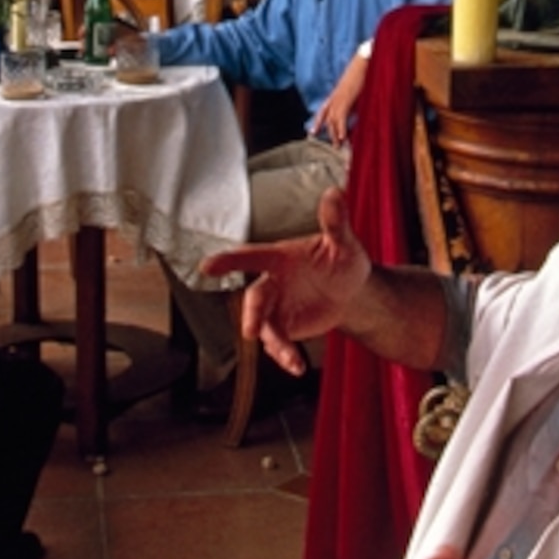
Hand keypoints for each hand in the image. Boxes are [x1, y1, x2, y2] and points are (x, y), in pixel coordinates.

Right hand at [202, 189, 370, 375]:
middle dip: (251, 314)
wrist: (352, 292)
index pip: (251, 256)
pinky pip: (278, 344)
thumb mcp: (343, 243)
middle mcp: (272, 283)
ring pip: (264, 326)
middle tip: (252, 330)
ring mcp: (276, 307)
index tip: (207, 267)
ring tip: (290, 358)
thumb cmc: (343, 261)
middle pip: (254, 298)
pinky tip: (296, 366)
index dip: (229, 261)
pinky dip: (285, 356)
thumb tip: (335, 192)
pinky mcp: (284, 328)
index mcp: (280, 258)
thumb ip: (335, 222)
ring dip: (274, 343)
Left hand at [314, 48, 371, 143]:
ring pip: (333, 120)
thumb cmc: (363, 72)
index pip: (324, 110)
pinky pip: (341, 118)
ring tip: (338, 145)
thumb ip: (355, 97)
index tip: (314, 132)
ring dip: (336, 134)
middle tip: (334, 146)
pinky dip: (342, 128)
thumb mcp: (357, 88)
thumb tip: (359, 106)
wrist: (364, 61)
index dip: (318, 121)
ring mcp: (339, 98)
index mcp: (336, 94)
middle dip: (330, 132)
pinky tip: (343, 138)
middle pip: (328, 118)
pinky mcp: (345, 99)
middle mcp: (335, 97)